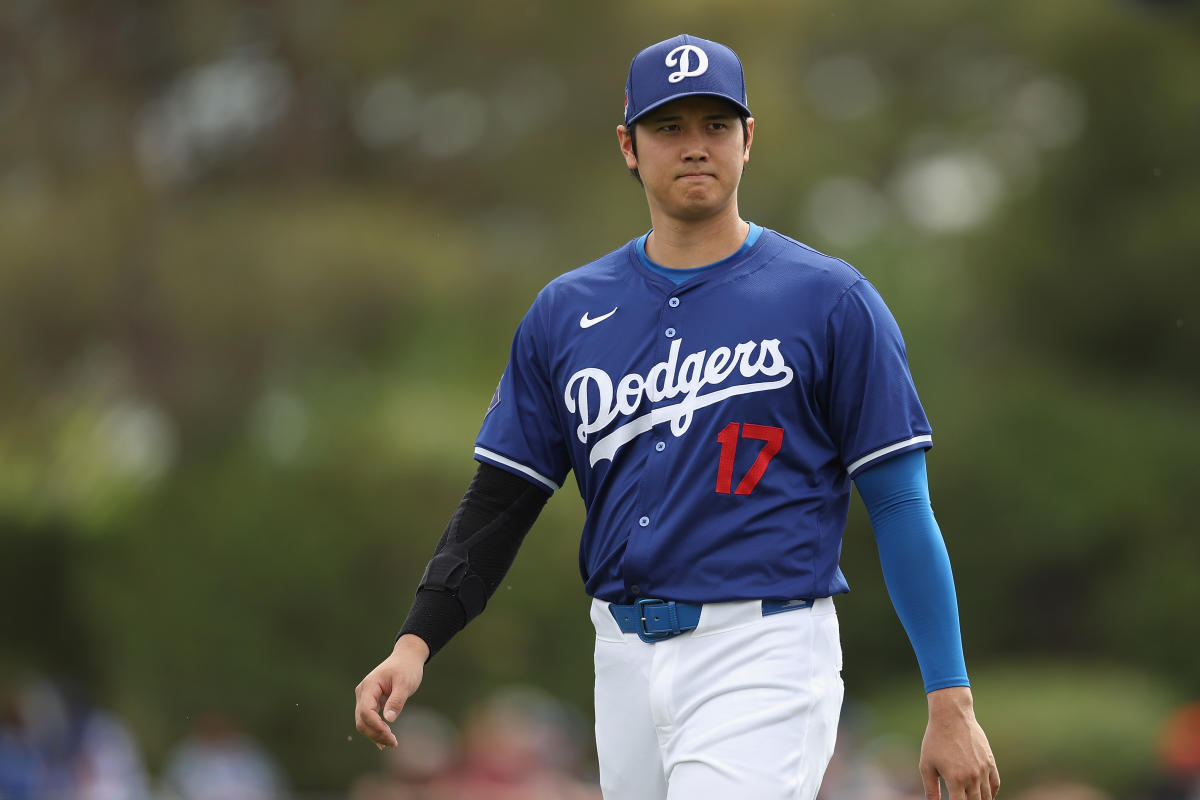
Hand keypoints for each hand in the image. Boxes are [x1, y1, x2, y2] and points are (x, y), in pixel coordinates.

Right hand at [353, 634, 429, 748]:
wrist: (406, 658)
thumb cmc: (407, 668)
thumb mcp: (405, 683)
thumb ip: (397, 700)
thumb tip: (389, 720)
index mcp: (369, 686)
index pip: (366, 711)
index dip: (376, 725)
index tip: (390, 734)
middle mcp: (363, 693)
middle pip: (362, 720)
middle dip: (376, 734)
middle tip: (394, 743)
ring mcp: (365, 697)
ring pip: (364, 722)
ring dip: (375, 734)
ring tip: (392, 743)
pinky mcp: (370, 701)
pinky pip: (369, 719)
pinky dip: (375, 730)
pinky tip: (384, 741)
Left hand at [919, 686, 999, 799]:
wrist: (952, 716)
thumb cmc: (936, 740)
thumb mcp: (927, 765)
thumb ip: (930, 788)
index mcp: (956, 779)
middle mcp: (973, 777)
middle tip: (961, 799)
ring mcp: (984, 770)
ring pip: (987, 797)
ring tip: (971, 799)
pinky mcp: (990, 762)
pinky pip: (995, 784)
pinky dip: (991, 794)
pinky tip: (984, 796)